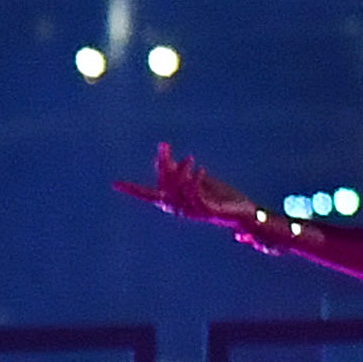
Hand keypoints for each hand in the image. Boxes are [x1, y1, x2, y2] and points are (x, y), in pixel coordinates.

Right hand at [125, 147, 311, 251]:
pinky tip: (198, 168)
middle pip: (164, 189)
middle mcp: (182, 209)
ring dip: (181, 174)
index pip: (150, 196)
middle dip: (163, 167)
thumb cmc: (226, 200)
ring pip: (178, 193)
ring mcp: (195, 212)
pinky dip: (195, 182)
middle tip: (164, 146)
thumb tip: (172, 159)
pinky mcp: (209, 212)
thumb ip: (186, 173)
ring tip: (188, 158)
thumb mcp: (204, 182)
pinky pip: (196, 197)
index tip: (114, 183)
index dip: (133, 190)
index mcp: (178, 202)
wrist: (248, 216)